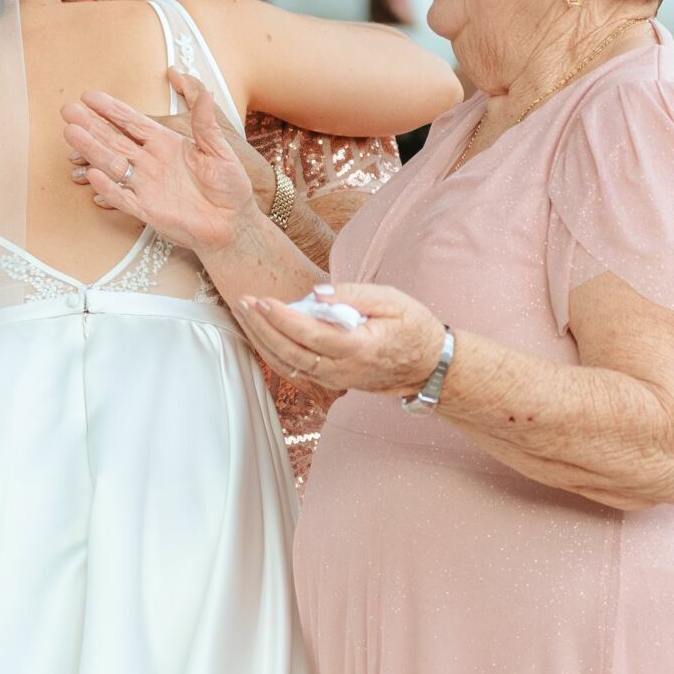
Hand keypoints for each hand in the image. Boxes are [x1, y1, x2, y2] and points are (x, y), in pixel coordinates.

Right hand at [61, 68, 257, 251]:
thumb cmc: (229, 187)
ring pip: (112, 165)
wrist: (233, 224)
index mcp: (165, 144)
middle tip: (68, 111)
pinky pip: (123, 198)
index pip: (132, 122)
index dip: (111, 109)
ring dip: (92, 150)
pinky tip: (93, 175)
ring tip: (71, 134)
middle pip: (114, 140)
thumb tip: (207, 94)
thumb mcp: (220, 151)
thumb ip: (206, 124)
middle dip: (91, 125)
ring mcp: (146, 186)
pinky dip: (109, 188)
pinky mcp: (148, 211)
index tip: (89, 96)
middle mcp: (150, 162)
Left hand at [237, 282, 445, 398]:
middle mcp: (344, 370)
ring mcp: (336, 380)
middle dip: (262, 328)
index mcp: (360, 348)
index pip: (312, 336)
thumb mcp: (392, 300)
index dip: (282, 320)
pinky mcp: (331, 381)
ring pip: (289, 366)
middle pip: (292, 354)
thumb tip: (315, 292)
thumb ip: (353, 295)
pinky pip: (295, 371)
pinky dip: (273, 352)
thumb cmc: (413, 327)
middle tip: (243, 301)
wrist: (430, 366)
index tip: (261, 300)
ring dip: (262, 340)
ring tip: (244, 313)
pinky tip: (260, 333)